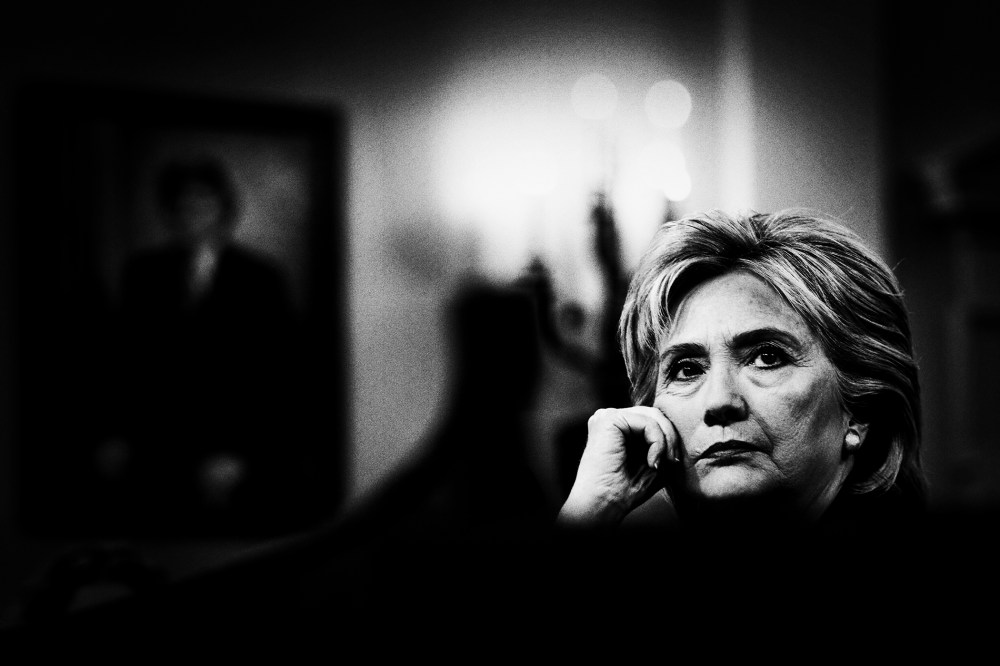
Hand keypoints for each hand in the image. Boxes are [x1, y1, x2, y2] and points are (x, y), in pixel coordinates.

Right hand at [557, 406, 677, 527]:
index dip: (669, 438)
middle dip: (670, 438)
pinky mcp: (609, 419)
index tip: (672, 463)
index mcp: (618, 427)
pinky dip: (657, 442)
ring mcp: (607, 416)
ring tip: (662, 463)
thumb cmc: (627, 488)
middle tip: (672, 462)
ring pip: (653, 416)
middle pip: (655, 414)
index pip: (653, 419)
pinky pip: (647, 422)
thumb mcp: (655, 461)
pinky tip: (652, 461)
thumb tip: (684, 428)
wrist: (604, 503)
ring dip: (666, 441)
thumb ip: (665, 442)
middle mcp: (610, 417)